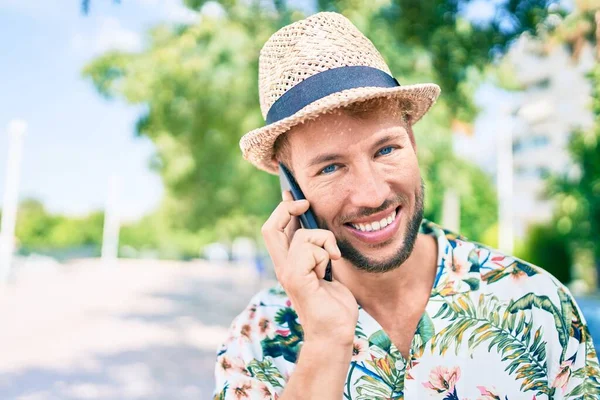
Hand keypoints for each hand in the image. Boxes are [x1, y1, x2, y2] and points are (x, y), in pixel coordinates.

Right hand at [261, 191, 357, 347]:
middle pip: (270, 227)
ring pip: (302, 236)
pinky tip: (330, 269)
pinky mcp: (296, 278)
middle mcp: (282, 267)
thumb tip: (317, 226)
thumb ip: (317, 251)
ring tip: (332, 259)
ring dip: (324, 241)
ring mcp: (287, 273)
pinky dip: (326, 253)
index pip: (273, 230)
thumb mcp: (325, 269)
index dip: (282, 210)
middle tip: (305, 204)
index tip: (295, 196)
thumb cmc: (334, 305)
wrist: (335, 333)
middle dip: (287, 208)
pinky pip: (310, 249)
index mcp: (287, 264)